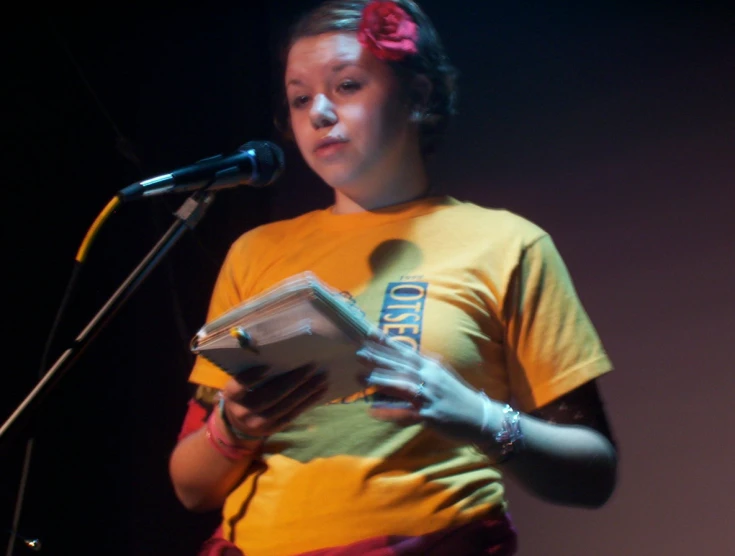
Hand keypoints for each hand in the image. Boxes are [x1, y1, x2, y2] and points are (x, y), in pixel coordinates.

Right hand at [219, 364, 327, 439]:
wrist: (239, 423)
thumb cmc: (243, 393)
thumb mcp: (239, 383)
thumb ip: (251, 371)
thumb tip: (281, 353)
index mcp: (231, 395)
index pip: (239, 386)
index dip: (252, 377)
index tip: (269, 366)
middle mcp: (243, 411)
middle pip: (270, 396)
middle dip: (293, 380)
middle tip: (311, 366)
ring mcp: (258, 423)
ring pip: (285, 406)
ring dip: (306, 391)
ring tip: (321, 378)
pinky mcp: (273, 428)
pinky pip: (293, 415)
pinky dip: (308, 402)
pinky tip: (320, 391)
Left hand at [356, 336, 493, 442]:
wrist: (480, 417)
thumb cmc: (456, 396)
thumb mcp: (440, 375)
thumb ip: (420, 366)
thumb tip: (398, 358)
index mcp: (431, 366)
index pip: (405, 352)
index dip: (387, 343)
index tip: (369, 334)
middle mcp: (430, 378)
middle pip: (401, 366)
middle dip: (379, 359)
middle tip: (358, 352)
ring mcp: (430, 397)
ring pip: (402, 386)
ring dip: (380, 381)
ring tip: (360, 377)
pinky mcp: (430, 416)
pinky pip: (406, 413)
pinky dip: (389, 412)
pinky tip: (372, 411)